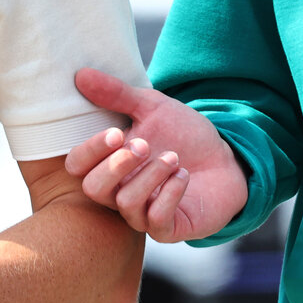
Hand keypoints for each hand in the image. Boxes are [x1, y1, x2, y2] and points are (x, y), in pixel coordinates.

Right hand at [66, 68, 248, 242]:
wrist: (225, 159)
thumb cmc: (183, 134)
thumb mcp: (152, 106)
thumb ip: (117, 93)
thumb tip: (81, 74)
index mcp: (109, 162)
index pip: (77, 166)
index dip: (90, 151)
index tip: (116, 133)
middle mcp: (118, 191)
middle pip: (93, 189)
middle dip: (117, 165)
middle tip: (145, 145)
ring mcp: (142, 213)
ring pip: (126, 203)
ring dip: (151, 176)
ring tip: (174, 157)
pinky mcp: (168, 228)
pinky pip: (157, 220)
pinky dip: (169, 194)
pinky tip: (183, 175)